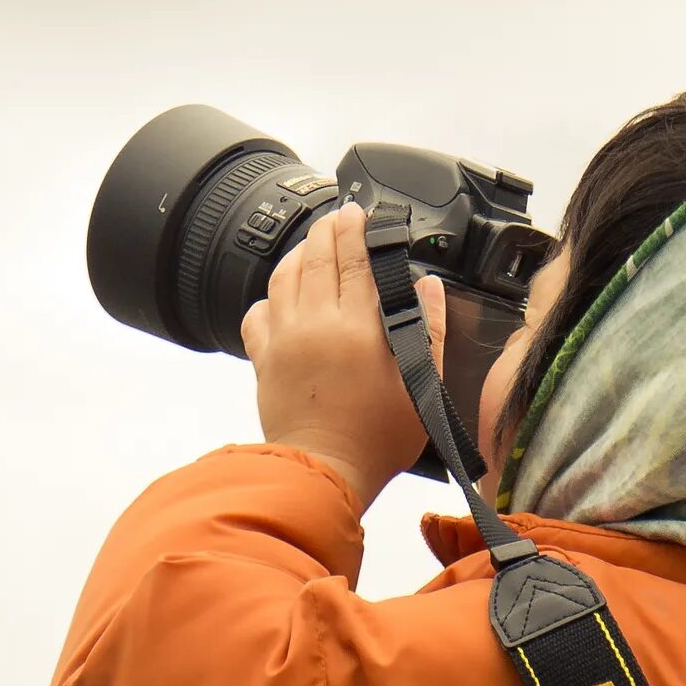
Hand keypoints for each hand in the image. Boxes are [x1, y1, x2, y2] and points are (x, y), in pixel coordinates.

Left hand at [240, 200, 442, 513]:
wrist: (325, 472)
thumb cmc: (376, 439)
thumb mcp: (421, 385)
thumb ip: (428, 330)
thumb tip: (429, 287)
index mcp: (357, 326)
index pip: (355, 258)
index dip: (357, 229)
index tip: (359, 213)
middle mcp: (315, 324)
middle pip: (316, 257)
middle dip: (327, 230)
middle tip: (338, 218)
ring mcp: (284, 340)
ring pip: (284, 277)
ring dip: (298, 254)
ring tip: (311, 246)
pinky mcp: (263, 360)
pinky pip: (257, 314)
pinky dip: (268, 296)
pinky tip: (281, 296)